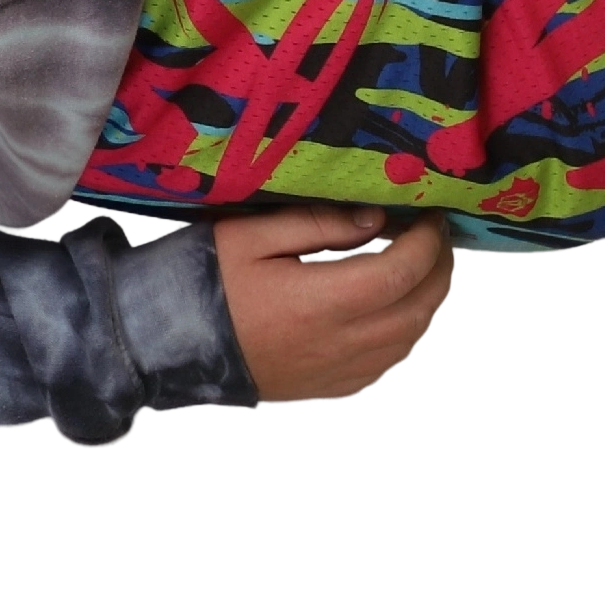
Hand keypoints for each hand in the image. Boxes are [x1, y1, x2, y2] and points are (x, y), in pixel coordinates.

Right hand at [214, 202, 460, 403]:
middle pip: (417, 307)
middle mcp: (337, 344)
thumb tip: (374, 220)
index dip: (427, 241)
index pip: (401, 271)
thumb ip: (315, 224)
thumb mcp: (249, 235)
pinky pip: (386, 363)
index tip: (430, 215)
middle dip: (438, 268)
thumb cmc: (202, 283)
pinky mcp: (329, 388)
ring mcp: (336, 372)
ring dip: (426, 301)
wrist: (166, 345)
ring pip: (409, 339)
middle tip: (436, 237)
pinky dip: (405, 333)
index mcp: (319, 301)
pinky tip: (395, 311)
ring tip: (423, 268)